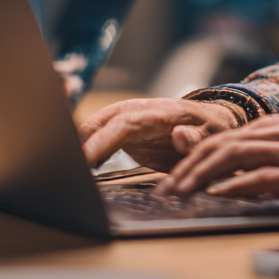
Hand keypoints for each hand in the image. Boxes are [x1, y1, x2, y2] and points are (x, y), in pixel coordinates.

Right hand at [78, 98, 242, 170]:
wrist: (214, 121)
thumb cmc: (215, 130)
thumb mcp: (215, 137)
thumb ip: (196, 139)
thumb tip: (178, 136)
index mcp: (161, 113)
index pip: (125, 122)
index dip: (103, 140)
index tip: (86, 159)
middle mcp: (142, 111)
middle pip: (105, 120)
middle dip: (82, 140)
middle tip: (63, 167)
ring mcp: (132, 118)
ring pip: (99, 123)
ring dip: (80, 141)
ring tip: (63, 166)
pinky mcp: (128, 130)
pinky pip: (103, 132)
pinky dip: (87, 144)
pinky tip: (76, 162)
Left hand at [156, 114, 278, 211]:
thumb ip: (260, 161)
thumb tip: (224, 177)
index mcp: (273, 127)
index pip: (220, 139)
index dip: (190, 158)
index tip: (169, 180)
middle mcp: (278, 134)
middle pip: (220, 145)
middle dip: (187, 168)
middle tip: (164, 191)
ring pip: (235, 157)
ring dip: (202, 176)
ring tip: (181, 192)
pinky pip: (264, 177)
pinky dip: (237, 185)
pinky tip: (219, 193)